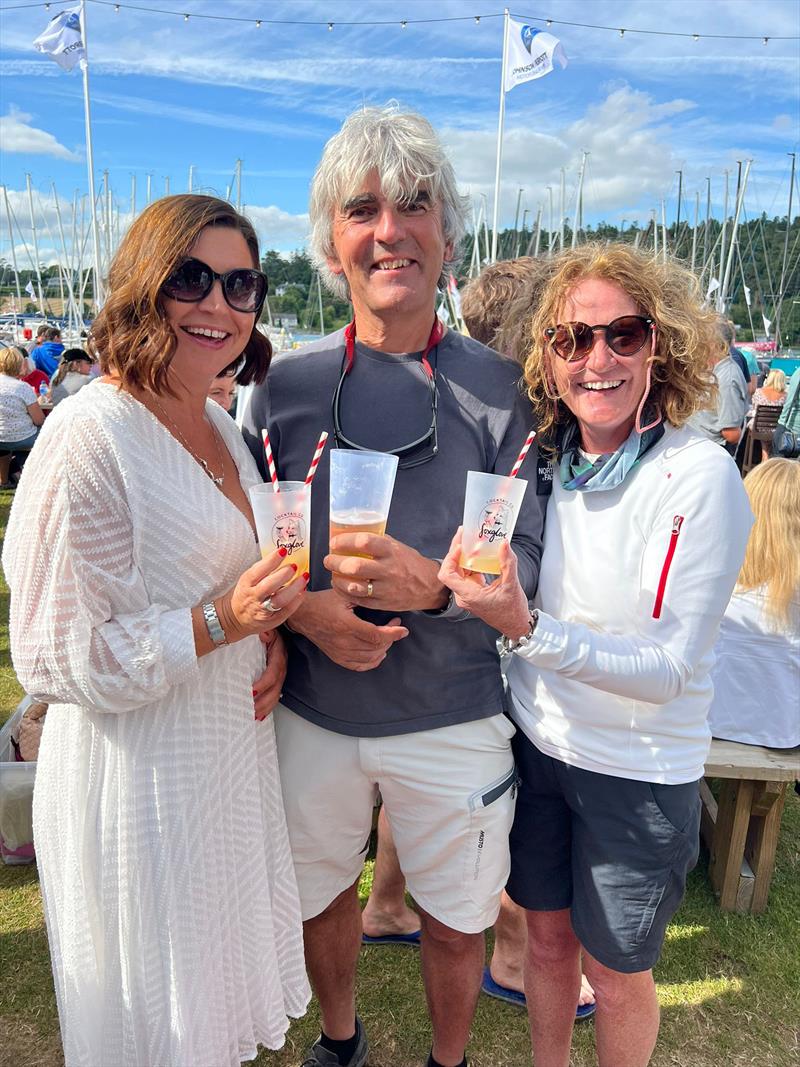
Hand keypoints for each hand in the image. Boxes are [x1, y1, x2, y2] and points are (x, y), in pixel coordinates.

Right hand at [218, 548, 307, 640]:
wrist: (236, 617)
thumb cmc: (245, 594)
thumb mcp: (247, 579)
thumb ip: (262, 569)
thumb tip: (282, 554)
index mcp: (247, 583)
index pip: (258, 570)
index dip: (271, 560)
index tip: (283, 551)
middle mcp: (254, 596)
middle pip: (269, 586)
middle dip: (284, 574)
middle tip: (294, 566)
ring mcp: (263, 609)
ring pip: (279, 600)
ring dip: (294, 588)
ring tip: (304, 577)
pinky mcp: (272, 619)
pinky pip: (286, 611)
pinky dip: (296, 600)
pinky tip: (302, 591)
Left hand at [252, 630, 287, 719]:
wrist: (271, 622)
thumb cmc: (266, 626)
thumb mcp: (266, 625)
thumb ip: (265, 630)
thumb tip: (264, 634)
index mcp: (279, 653)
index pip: (274, 671)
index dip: (264, 683)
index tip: (252, 691)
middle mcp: (281, 664)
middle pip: (276, 687)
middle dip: (265, 701)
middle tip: (252, 710)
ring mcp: (280, 671)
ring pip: (276, 693)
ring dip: (266, 706)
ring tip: (255, 716)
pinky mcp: (275, 676)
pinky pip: (274, 693)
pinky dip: (268, 706)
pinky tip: (260, 715)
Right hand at [287, 589, 408, 670]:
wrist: (302, 614)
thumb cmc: (323, 602)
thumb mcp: (343, 594)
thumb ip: (362, 596)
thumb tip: (383, 595)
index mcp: (346, 625)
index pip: (376, 635)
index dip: (393, 633)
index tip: (403, 628)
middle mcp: (343, 642)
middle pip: (376, 647)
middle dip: (391, 638)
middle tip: (395, 627)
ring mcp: (339, 652)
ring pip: (370, 658)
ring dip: (383, 649)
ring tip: (388, 638)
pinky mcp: (336, 657)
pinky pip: (359, 666)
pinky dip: (372, 662)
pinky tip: (379, 654)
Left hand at [325, 533, 447, 612]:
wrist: (428, 586)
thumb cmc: (409, 563)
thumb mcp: (397, 546)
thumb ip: (376, 542)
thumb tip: (351, 534)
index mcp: (391, 551)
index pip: (364, 542)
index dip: (345, 541)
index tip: (334, 542)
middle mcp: (389, 569)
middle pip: (355, 566)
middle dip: (335, 562)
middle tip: (328, 560)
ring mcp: (386, 589)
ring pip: (354, 586)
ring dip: (338, 580)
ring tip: (333, 574)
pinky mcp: (383, 603)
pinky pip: (358, 600)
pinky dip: (344, 592)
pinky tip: (340, 586)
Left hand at [438, 528, 529, 638]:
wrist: (516, 625)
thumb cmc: (513, 611)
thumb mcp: (512, 584)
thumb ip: (508, 563)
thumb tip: (504, 544)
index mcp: (469, 595)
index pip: (447, 576)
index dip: (450, 559)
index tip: (460, 546)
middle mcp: (464, 595)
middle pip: (451, 570)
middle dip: (456, 551)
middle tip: (463, 534)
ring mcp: (467, 594)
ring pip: (458, 572)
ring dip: (462, 556)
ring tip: (469, 540)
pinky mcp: (472, 592)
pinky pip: (466, 575)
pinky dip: (469, 563)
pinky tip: (477, 553)